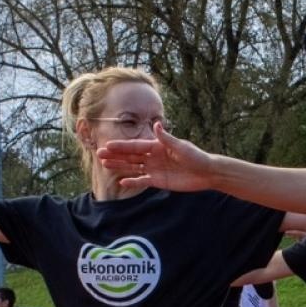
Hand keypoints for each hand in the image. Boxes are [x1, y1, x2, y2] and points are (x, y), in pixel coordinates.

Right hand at [96, 122, 215, 192]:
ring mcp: (155, 169)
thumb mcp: (181, 147)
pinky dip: (133, 181)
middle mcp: (153, 157)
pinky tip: (122, 181)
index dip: (121, 146)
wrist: (206, 173)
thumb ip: (167, 138)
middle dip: (115, 155)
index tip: (107, 145)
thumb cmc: (196, 156)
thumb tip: (157, 124)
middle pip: (130, 156)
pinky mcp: (159, 181)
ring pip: (133, 167)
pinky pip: (143, 181)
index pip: (135, 146)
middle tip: (99, 155)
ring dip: (119, 166)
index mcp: (157, 146)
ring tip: (105, 165)